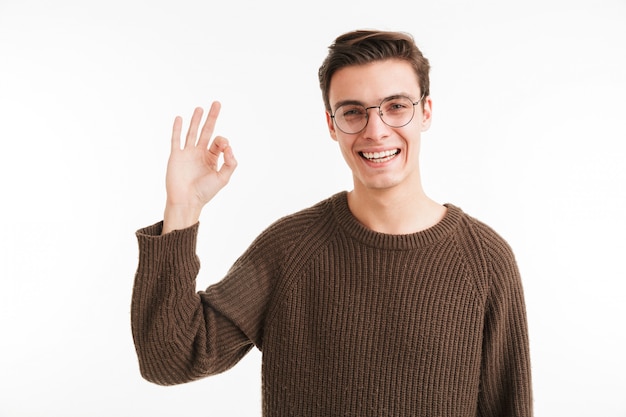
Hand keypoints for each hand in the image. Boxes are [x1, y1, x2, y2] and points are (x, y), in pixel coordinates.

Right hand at [162, 102, 236, 233]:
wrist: (186, 201)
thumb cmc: (205, 192)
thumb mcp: (223, 178)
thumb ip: (230, 163)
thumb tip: (229, 147)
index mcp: (212, 159)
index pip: (219, 142)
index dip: (223, 142)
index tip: (225, 148)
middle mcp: (200, 154)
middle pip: (206, 131)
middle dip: (212, 118)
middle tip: (217, 103)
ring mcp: (187, 153)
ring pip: (192, 132)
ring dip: (196, 120)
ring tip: (200, 108)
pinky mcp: (176, 156)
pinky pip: (176, 139)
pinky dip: (177, 129)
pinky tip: (179, 118)